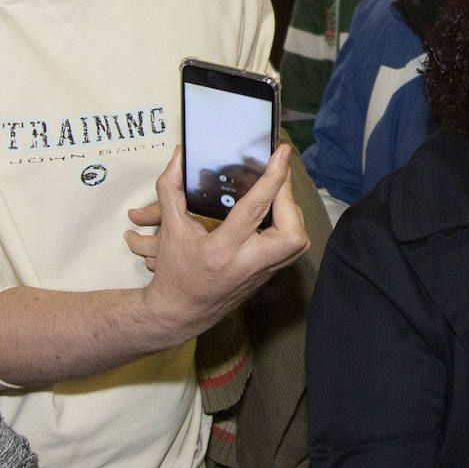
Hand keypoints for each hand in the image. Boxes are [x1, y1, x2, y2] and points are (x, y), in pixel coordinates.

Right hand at [124, 146, 307, 344]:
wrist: (179, 314)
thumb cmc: (175, 272)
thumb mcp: (169, 229)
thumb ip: (172, 189)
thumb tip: (179, 155)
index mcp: (222, 250)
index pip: (255, 209)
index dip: (272, 178)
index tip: (281, 153)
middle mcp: (248, 264)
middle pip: (291, 233)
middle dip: (289, 199)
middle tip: (278, 176)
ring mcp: (263, 273)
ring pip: (298, 242)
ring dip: (292, 213)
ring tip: (277, 192)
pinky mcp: (270, 276)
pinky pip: (293, 249)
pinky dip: (290, 226)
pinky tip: (277, 211)